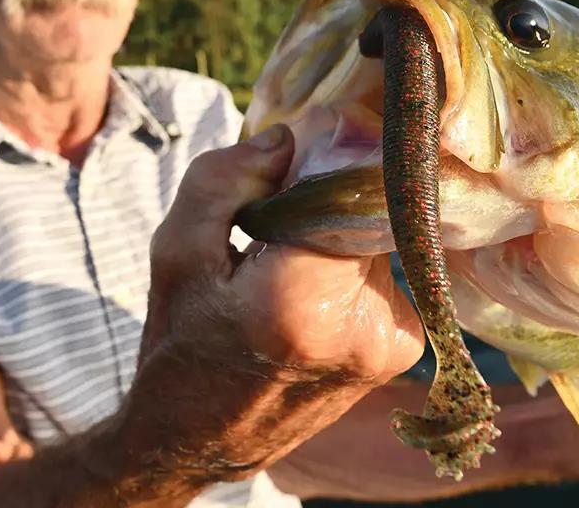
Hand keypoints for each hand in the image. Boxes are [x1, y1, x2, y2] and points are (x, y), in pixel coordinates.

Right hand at [121, 124, 423, 488]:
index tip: (308, 138)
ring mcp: (389, 343)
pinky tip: (310, 288)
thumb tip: (290, 139)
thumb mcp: (177, 253)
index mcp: (299, 302)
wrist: (200, 441)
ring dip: (339, 231)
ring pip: (377, 238)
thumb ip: (224, 182)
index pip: (350, 190)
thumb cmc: (181, 341)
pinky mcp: (401, 350)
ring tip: (288, 259)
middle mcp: (360, 326)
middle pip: (365, 211)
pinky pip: (385, 272)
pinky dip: (351, 264)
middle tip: (281, 206)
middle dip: (327, 195)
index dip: (328, 155)